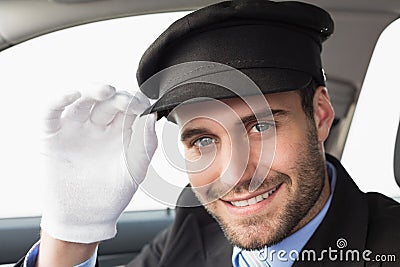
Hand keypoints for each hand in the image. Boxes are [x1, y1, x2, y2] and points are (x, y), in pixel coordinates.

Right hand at [40, 83, 156, 242]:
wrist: (86, 218)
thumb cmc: (114, 194)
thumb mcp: (136, 169)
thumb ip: (146, 143)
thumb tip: (154, 116)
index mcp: (121, 131)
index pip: (129, 107)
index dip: (137, 102)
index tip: (144, 105)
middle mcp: (99, 126)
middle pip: (108, 101)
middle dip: (118, 97)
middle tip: (126, 100)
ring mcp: (76, 129)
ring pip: (82, 100)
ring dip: (93, 90)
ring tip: (105, 91)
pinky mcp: (53, 135)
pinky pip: (52, 112)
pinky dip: (59, 100)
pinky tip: (72, 94)